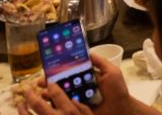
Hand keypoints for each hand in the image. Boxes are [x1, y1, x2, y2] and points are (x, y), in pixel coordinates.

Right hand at [19, 54, 142, 114]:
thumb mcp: (111, 72)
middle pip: (63, 84)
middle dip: (50, 82)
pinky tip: (47, 103)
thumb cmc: (117, 90)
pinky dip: (55, 105)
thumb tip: (88, 52)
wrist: (120, 109)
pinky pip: (64, 107)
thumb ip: (100, 62)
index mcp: (88, 78)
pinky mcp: (77, 110)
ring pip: (61, 96)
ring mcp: (78, 100)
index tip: (50, 67)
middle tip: (40, 81)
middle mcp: (81, 88)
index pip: (71, 72)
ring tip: (41, 92)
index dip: (61, 70)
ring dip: (49, 94)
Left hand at [19, 81, 91, 114]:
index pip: (57, 94)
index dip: (51, 86)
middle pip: (37, 103)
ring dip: (22, 108)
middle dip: (30, 94)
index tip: (49, 83)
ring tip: (21, 104)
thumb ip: (84, 109)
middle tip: (28, 90)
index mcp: (69, 112)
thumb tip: (75, 99)